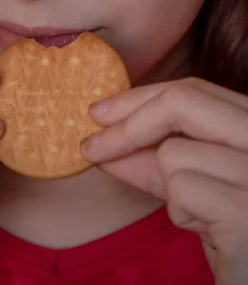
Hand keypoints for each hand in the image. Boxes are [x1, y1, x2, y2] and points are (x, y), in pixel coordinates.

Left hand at [81, 78, 247, 284]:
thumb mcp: (197, 183)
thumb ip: (156, 157)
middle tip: (90, 147)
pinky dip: (181, 214)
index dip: (140, 97)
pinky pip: (180, 190)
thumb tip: (102, 138)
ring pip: (173, 152)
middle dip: (126, 125)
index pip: (193, 89)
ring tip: (202, 214)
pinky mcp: (245, 212)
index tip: (99, 112)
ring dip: (169, 188)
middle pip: (181, 102)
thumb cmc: (234, 230)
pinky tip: (210, 232)